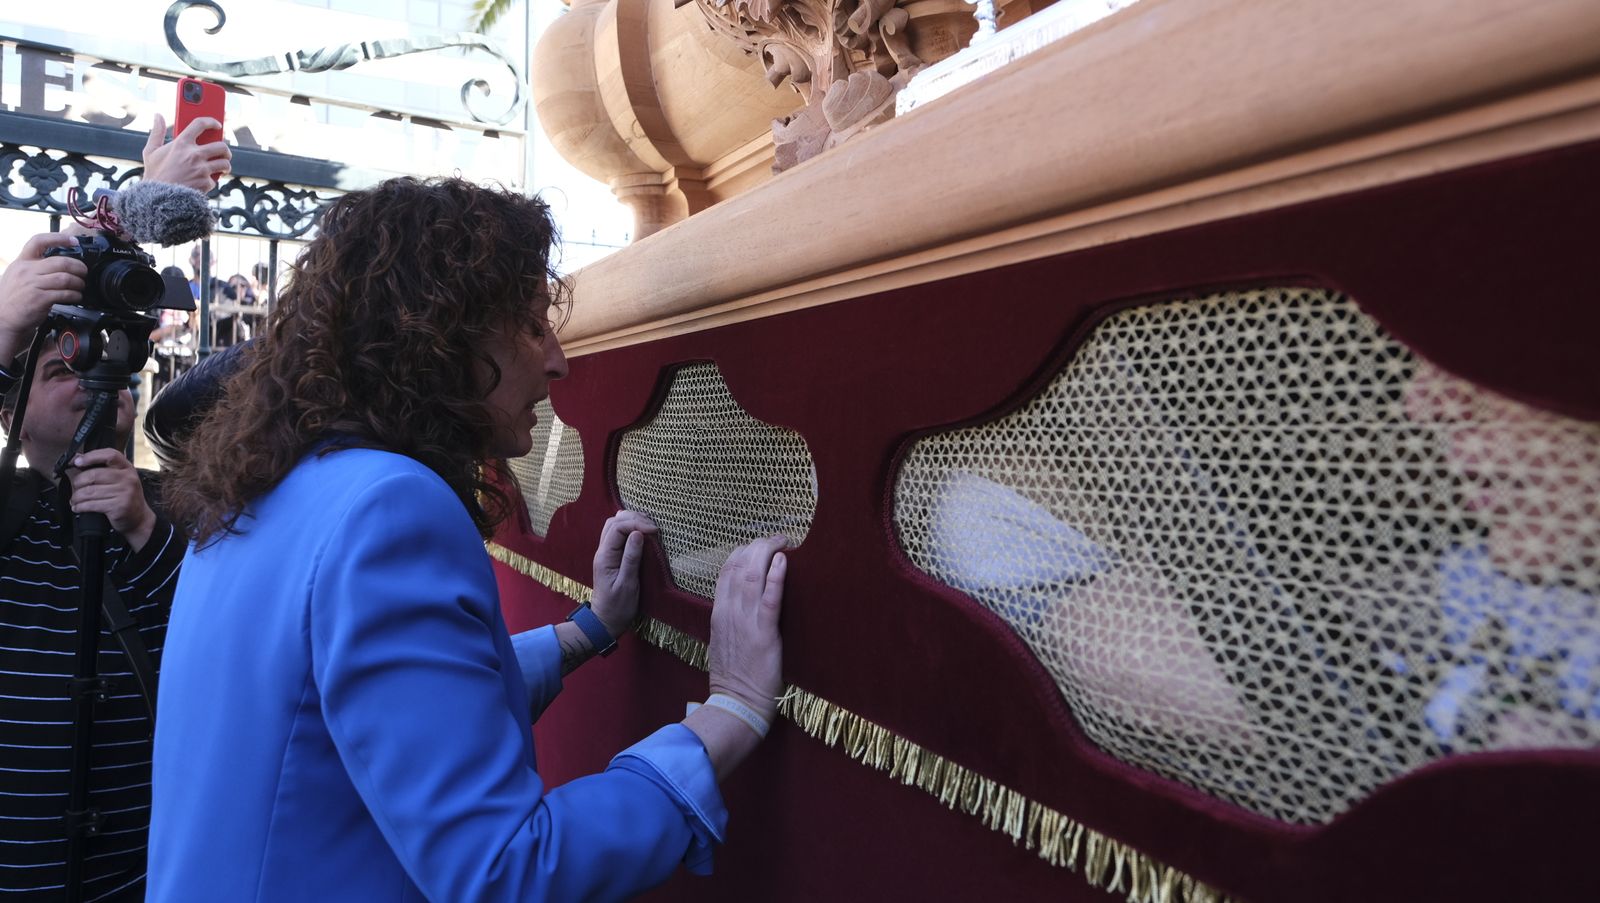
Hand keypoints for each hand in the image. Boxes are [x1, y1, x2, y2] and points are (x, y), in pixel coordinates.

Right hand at [0, 233, 85, 362]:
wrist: (3, 318)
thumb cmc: (13, 298)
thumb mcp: (18, 275)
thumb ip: (35, 267)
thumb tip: (60, 262)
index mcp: (22, 262)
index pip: (38, 241)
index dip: (58, 238)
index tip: (73, 241)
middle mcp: (26, 271)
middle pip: (61, 261)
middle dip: (78, 266)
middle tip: (84, 272)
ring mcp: (32, 285)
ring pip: (65, 278)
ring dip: (79, 282)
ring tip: (81, 286)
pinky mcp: (39, 299)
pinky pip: (64, 293)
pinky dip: (75, 295)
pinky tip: (76, 297)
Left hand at [67, 448, 156, 551]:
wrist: (139, 518)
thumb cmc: (123, 497)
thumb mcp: (118, 479)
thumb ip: (100, 468)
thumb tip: (76, 458)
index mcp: (127, 468)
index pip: (109, 455)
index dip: (91, 456)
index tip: (77, 462)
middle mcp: (128, 478)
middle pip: (94, 474)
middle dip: (78, 482)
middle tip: (75, 487)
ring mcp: (124, 492)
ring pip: (90, 491)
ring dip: (77, 497)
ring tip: (75, 500)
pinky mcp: (118, 506)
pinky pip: (91, 504)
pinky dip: (80, 507)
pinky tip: (78, 507)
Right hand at [142, 113, 231, 191]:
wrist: (158, 199)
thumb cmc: (155, 174)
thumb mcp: (151, 151)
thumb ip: (157, 132)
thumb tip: (158, 115)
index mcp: (181, 143)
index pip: (200, 124)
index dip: (211, 121)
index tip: (217, 125)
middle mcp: (194, 154)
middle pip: (222, 146)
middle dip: (225, 150)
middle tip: (223, 153)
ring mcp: (201, 169)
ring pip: (225, 163)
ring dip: (225, 166)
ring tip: (221, 168)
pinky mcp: (206, 183)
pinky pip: (216, 179)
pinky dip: (212, 181)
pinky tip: (205, 182)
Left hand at [590, 510, 657, 636]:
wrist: (605, 622)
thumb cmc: (618, 607)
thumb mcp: (627, 584)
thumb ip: (631, 558)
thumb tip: (638, 534)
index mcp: (605, 556)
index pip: (617, 528)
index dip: (636, 523)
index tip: (655, 531)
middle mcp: (602, 551)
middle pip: (614, 522)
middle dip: (634, 518)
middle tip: (653, 527)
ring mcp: (606, 553)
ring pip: (614, 526)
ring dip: (632, 522)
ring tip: (649, 527)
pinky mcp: (611, 557)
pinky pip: (618, 535)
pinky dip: (630, 529)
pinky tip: (642, 533)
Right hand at [707, 536, 787, 720]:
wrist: (737, 704)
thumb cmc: (734, 676)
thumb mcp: (722, 640)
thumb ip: (730, 617)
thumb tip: (742, 600)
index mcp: (719, 613)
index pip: (726, 570)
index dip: (743, 551)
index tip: (759, 544)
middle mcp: (729, 612)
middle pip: (739, 566)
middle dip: (758, 545)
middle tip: (776, 538)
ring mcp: (745, 622)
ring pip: (752, 576)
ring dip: (768, 553)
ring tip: (783, 541)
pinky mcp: (764, 635)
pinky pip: (769, 600)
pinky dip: (776, 577)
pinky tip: (784, 561)